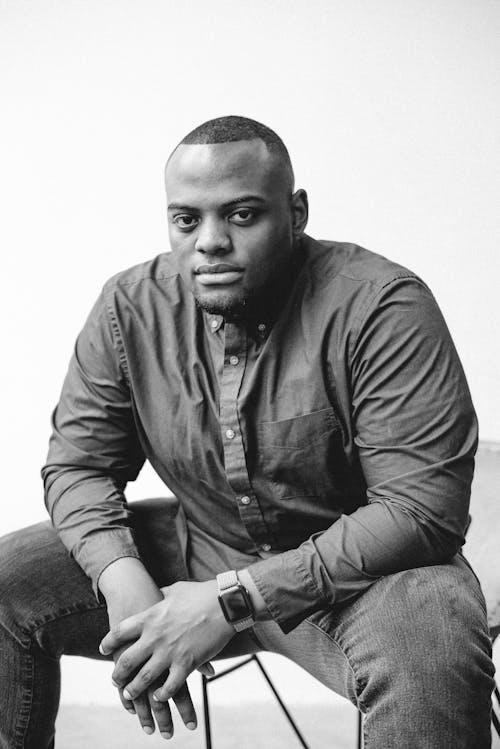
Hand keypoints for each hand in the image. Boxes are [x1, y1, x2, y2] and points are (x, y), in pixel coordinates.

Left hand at [100, 579, 233, 704]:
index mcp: (150, 617)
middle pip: (126, 660)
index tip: (104, 649)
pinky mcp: (186, 664)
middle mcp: (155, 636)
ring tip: (128, 695)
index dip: (109, 642)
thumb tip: (157, 593)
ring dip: (133, 690)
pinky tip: (158, 697)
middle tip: (115, 681)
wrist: (224, 603)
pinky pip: (168, 687)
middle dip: (117, 675)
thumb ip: (161, 596)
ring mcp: (169, 652)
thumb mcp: (175, 590)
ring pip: (143, 678)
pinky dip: (161, 695)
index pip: (120, 632)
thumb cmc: (201, 593)